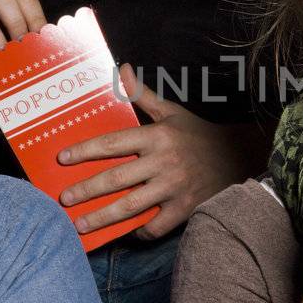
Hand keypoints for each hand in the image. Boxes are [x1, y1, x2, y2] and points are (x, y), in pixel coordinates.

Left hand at [58, 66, 247, 239]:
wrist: (239, 156)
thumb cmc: (199, 134)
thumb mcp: (173, 112)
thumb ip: (144, 95)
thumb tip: (123, 69)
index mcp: (158, 136)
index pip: (113, 143)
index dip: (85, 151)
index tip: (63, 159)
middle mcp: (164, 162)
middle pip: (116, 178)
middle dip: (86, 190)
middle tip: (64, 198)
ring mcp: (175, 187)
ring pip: (131, 206)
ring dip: (102, 217)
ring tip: (79, 225)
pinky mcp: (186, 208)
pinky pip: (156, 226)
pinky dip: (139, 232)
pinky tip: (125, 233)